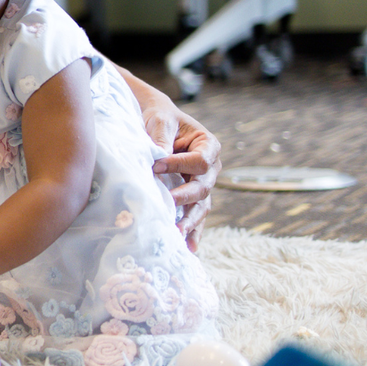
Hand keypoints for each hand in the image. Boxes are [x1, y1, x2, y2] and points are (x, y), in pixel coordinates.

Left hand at [149, 109, 221, 252]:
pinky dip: (193, 231)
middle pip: (203, 187)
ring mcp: (203, 184)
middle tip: (167, 204)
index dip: (179, 164)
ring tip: (177, 234)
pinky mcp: (192, 197)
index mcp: (208, 145)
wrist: (156, 122)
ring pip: (201, 206)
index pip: (200, 161)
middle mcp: (211, 168)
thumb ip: (161, 136)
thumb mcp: (160, 120)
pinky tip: (188, 248)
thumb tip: (159, 157)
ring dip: (190, 221)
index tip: (155, 165)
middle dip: (185, 197)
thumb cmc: (159, 117)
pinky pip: (195, 215)